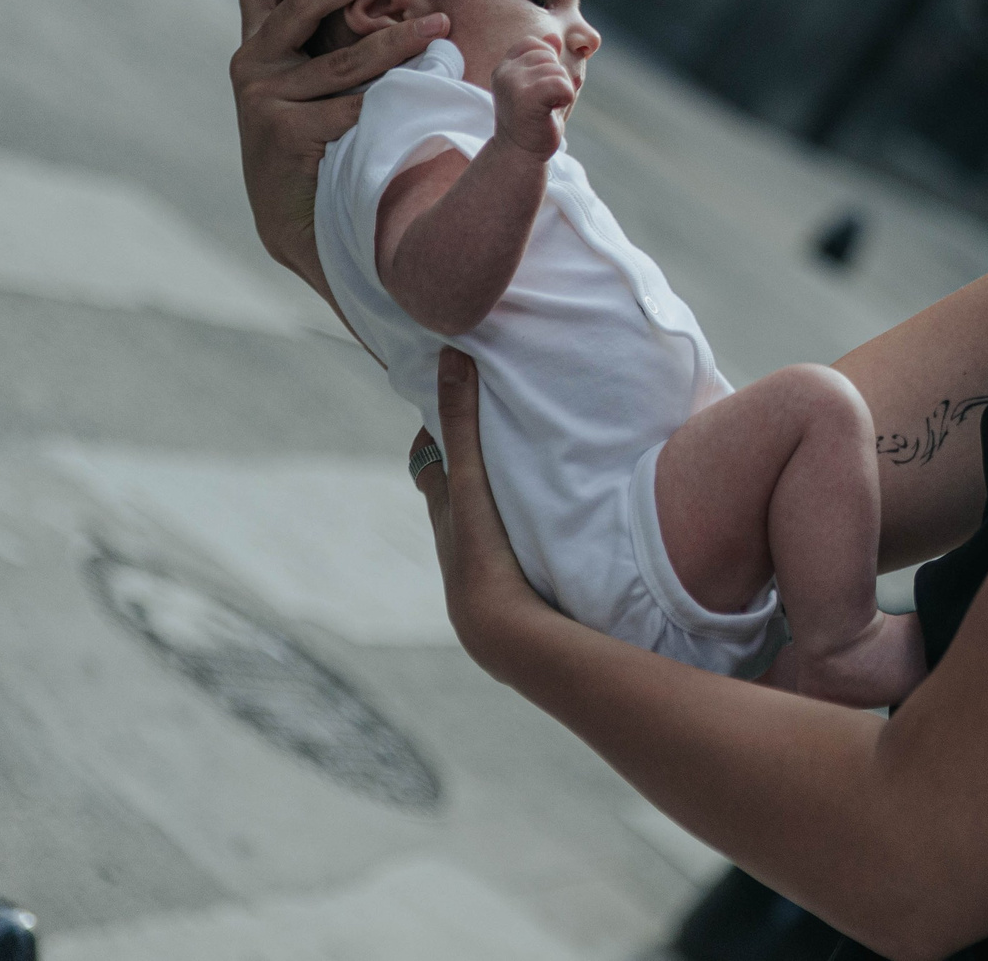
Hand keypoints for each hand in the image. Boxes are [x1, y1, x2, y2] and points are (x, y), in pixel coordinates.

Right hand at [232, 0, 448, 292]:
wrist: (305, 221)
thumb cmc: (328, 141)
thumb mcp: (330, 80)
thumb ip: (347, 36)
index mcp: (263, 40)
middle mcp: (254, 61)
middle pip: (304, 0)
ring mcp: (263, 97)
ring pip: (345, 60)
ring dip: (399, 43)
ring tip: (442, 27)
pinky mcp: (281, 131)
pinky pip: (353, 107)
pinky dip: (389, 107)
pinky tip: (416, 112)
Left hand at [412, 350, 550, 677]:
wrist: (504, 633)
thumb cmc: (482, 551)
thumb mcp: (470, 479)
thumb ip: (463, 421)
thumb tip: (452, 355)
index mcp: (444, 508)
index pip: (430, 458)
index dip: (440, 427)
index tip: (461, 396)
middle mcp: (458, 535)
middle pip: (458, 486)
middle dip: (475, 456)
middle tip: (505, 423)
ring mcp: (487, 561)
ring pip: (488, 515)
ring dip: (505, 492)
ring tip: (538, 465)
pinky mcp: (515, 580)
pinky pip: (516, 540)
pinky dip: (526, 521)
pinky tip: (556, 517)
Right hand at [491, 38, 574, 158]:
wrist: (520, 153)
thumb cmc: (532, 120)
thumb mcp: (538, 84)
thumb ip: (545, 60)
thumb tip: (553, 36)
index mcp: (505, 66)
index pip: (535, 43)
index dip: (548, 62)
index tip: (540, 88)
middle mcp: (504, 72)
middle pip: (550, 56)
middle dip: (557, 78)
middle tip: (544, 102)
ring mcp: (512, 84)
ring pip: (557, 71)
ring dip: (561, 91)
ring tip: (546, 108)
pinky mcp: (525, 99)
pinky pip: (560, 84)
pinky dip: (565, 97)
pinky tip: (553, 110)